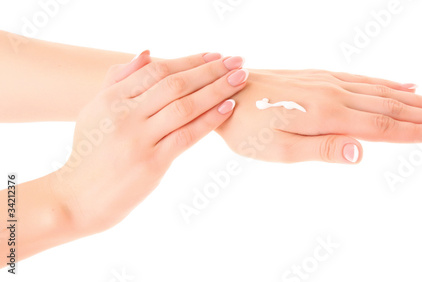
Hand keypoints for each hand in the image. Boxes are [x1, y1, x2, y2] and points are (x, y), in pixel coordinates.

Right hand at [51, 51, 248, 233]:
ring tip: (241, 78)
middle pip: (175, 84)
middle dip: (211, 70)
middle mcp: (125, 115)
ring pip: (184, 106)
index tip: (215, 55)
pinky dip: (210, 119)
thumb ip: (119, 80)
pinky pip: (187, 135)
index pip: (158, 70)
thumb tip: (148, 53)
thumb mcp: (96, 110)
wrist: (79, 197)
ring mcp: (139, 139)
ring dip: (217, 89)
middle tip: (238, 60)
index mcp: (111, 98)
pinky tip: (229, 106)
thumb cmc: (90, 152)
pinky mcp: (152, 163)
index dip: (190, 60)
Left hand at [216, 69, 421, 163]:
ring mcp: (328, 82)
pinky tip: (401, 85)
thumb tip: (362, 152)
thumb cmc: (248, 127)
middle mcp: (335, 94)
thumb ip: (323, 149)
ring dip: (414, 98)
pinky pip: (362, 80)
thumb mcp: (280, 149)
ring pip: (381, 91)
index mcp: (329, 116)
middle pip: (390, 106)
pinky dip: (387, 84)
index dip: (417, 131)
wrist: (225, 91)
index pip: (383, 126)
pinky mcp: (320, 77)